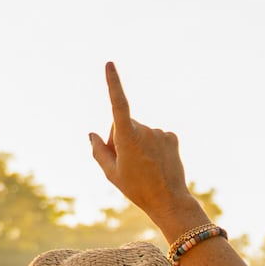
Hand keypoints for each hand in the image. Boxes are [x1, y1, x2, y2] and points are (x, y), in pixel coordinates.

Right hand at [88, 64, 201, 229]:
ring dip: (137, 143)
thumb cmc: (136, 188)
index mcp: (127, 137)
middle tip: (126, 163)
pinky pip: (155, 136)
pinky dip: (152, 145)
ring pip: (141, 131)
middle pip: (123, 125)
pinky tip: (156, 162)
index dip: (113, 83)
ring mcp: (160, 132)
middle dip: (120, 138)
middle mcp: (144, 129)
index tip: (109, 64)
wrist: (168, 201)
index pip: (118, 103)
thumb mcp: (111, 173)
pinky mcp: (172, 136)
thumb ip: (98, 150)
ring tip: (144, 166)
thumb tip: (92, 134)